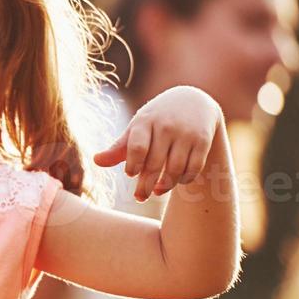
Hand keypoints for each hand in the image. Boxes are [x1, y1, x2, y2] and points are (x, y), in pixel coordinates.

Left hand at [92, 86, 222, 201]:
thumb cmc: (156, 119)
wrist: (192, 101)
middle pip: (155, 163)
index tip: (131, 174)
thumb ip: (118, 147)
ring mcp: (186, 133)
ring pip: (175, 169)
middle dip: (146, 185)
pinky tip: (178, 181)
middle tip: (140, 197)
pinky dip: (185, 179)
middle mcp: (166, 126)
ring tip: (158, 190)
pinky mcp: (203, 140)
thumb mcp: (137, 128)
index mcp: (145, 122)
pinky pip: (194, 168)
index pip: (137, 148)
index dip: (133, 166)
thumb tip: (96, 161)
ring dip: (166, 185)